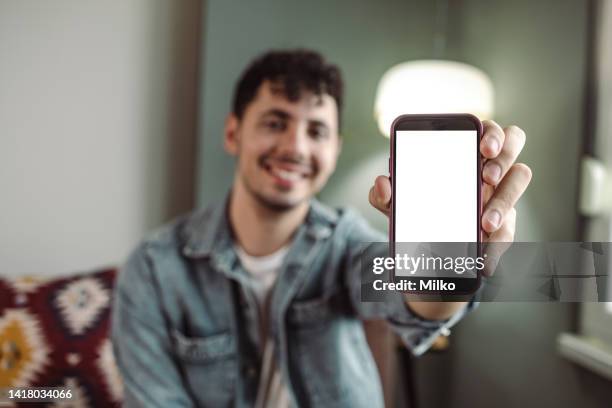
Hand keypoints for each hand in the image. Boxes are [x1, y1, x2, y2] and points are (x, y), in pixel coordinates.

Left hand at [369, 120, 531, 275]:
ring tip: (485, 222)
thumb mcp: (397, 203)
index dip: (491, 133)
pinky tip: (484, 259)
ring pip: (519, 181)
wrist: (425, 248)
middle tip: (486, 178)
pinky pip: (509, 230)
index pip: (486, 129)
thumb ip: (384, 193)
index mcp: (463, 152)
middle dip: (504, 158)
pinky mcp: (504, 224)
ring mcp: (500, 193)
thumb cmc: (416, 209)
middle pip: (514, 143)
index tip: (483, 148)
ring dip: (505, 201)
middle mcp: (487, 166)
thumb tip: (382, 184)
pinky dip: (497, 245)